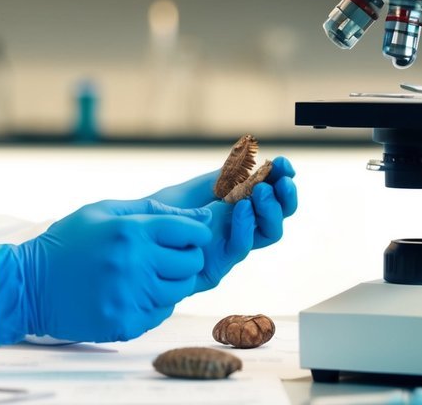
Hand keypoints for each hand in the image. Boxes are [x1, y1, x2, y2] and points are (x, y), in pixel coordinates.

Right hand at [0, 199, 211, 343]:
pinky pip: (161, 313)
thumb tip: (202, 214)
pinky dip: (153, 304)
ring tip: (145, 275)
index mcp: (131, 230)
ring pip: (180, 289)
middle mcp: (135, 263)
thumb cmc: (69, 241)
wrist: (30, 285)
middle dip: (185, 257)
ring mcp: (130, 296)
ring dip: (170, 282)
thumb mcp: (105, 210)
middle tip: (164, 257)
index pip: (191, 231)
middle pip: (192, 262)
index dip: (194, 233)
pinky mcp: (125, 322)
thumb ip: (152, 209)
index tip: (185, 236)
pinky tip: (131, 293)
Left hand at [147, 156, 297, 290]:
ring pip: (269, 233)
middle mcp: (240, 228)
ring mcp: (231, 246)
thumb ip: (225, 175)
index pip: (272, 195)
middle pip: (278, 216)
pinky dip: (246, 226)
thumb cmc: (163, 211)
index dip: (283, 180)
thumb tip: (253, 156)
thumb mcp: (197, 187)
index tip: (285, 164)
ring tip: (259, 192)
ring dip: (270, 210)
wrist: (135, 234)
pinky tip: (241, 207)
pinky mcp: (217, 266)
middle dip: (286, 197)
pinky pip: (241, 248)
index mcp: (238, 206)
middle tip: (281, 181)